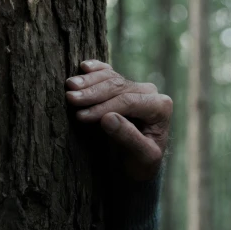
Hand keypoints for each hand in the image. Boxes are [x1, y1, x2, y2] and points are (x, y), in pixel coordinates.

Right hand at [65, 60, 172, 180]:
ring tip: (69, 86)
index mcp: (160, 107)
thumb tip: (108, 118)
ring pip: (111, 78)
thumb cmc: (143, 162)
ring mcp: (137, 87)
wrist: (141, 161)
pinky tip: (83, 67)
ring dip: (89, 81)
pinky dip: (96, 71)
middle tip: (70, 97)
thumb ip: (128, 137)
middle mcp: (151, 92)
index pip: (128, 101)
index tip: (81, 116)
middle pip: (118, 87)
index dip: (103, 107)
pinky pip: (109, 73)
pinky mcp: (125, 86)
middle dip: (92, 92)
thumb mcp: (142, 157)